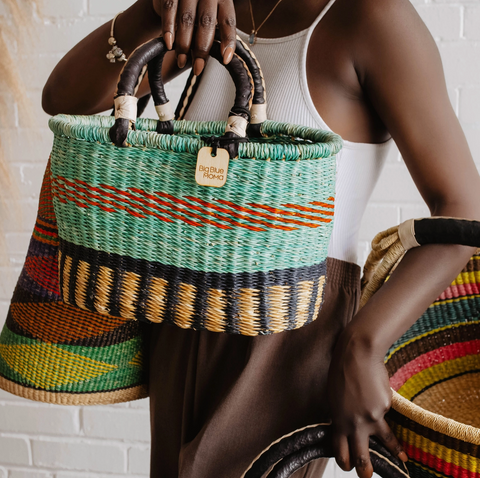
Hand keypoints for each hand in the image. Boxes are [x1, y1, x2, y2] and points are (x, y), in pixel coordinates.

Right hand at [152, 0, 235, 73]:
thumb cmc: (196, 10)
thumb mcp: (208, 19)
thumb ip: (210, 35)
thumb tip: (204, 61)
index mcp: (223, 0)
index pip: (228, 21)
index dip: (228, 40)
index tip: (225, 59)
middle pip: (206, 22)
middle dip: (201, 48)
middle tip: (198, 68)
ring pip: (187, 19)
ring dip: (184, 44)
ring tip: (181, 61)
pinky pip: (169, 9)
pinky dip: (168, 29)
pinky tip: (169, 44)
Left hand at [327, 332, 407, 477]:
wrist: (357, 354)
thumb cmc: (340, 371)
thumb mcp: (334, 396)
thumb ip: (341, 413)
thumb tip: (349, 424)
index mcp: (338, 420)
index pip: (340, 449)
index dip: (344, 460)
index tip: (347, 465)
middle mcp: (356, 423)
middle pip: (362, 455)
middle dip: (365, 470)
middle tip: (367, 477)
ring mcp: (373, 416)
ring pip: (385, 439)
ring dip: (393, 451)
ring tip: (401, 458)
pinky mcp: (386, 406)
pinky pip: (385, 409)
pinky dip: (383, 403)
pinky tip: (378, 389)